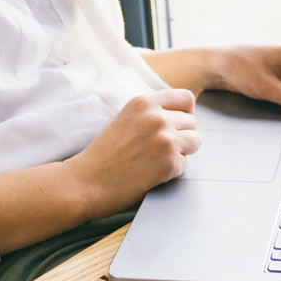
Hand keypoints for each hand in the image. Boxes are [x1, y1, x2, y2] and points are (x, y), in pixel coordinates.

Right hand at [64, 89, 201, 218]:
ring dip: (182, 152)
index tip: (178, 125)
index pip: (186, 98)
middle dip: (182, 136)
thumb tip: (178, 113)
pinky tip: (151, 173)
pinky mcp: (169, 162)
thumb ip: (149, 112)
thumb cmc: (101, 155)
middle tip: (160, 150)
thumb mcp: (123, 118)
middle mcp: (157, 117)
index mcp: (144, 102)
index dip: (185, 113)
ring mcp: (165, 139)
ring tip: (158, 160)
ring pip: (195, 141)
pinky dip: (172, 171)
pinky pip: (185, 164)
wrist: (84, 182)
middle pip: (192, 122)